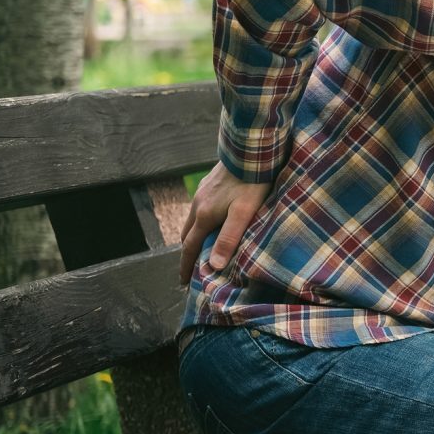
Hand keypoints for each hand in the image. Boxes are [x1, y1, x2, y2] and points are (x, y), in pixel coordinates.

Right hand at [178, 161, 273, 284]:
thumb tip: (214, 265)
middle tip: (193, 267)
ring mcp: (202, 193)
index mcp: (204, 216)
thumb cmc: (251, 184)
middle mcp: (198, 204)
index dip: (185, 266)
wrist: (250, 151)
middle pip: (187, 234)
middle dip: (188, 252)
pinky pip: (200, 208)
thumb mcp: (243, 214)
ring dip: (195, 235)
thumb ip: (229, 238)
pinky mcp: (209, 184)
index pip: (190, 247)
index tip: (182, 282)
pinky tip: (213, 221)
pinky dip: (201, 221)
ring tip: (203, 247)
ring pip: (193, 220)